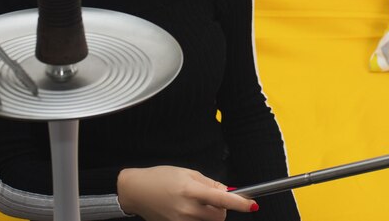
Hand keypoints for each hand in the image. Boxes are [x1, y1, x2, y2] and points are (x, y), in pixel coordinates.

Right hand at [117, 166, 257, 220]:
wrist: (136, 191)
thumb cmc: (160, 177)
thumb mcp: (187, 172)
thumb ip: (209, 183)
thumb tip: (227, 191)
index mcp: (190, 190)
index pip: (221, 198)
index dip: (239, 203)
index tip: (252, 205)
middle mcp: (186, 209)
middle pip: (219, 217)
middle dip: (222, 209)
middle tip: (212, 199)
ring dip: (210, 215)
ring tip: (197, 204)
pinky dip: (199, 220)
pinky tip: (190, 211)